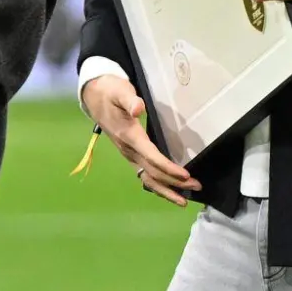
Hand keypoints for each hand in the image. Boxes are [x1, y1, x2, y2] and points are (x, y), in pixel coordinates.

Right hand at [80, 75, 199, 206]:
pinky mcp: (131, 155)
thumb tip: (138, 109)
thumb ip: (130, 100)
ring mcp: (129, 154)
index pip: (151, 157)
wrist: (94, 97)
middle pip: (152, 173)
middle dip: (174, 183)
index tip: (185, 175)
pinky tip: (170, 189)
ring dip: (166, 190)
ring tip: (184, 199)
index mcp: (129, 136)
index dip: (168, 168)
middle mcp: (128, 150)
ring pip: (147, 179)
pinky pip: (145, 174)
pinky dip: (158, 185)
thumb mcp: (119, 91)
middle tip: (197, 187)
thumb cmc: (111, 92)